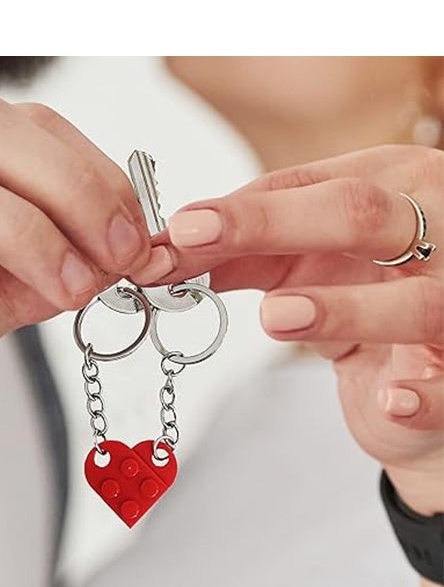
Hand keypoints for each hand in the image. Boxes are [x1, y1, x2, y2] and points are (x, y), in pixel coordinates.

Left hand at [134, 145, 443, 513]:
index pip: (316, 186)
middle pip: (362, 215)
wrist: (429, 377)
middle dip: (274, 224)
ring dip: (344, 309)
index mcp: (398, 189)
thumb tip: (170, 250)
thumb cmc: (372, 299)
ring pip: (415, 303)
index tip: (176, 231)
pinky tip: (392, 400)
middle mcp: (439, 234)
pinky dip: (423, 395)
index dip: (243, 209)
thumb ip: (249, 253)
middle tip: (196, 238)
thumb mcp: (308, 265)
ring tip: (276, 316)